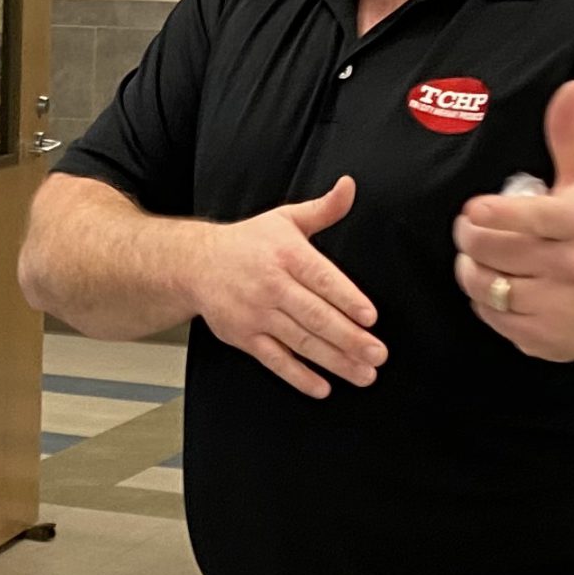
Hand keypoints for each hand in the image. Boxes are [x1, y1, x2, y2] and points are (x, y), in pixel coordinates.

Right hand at [192, 177, 384, 398]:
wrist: (195, 265)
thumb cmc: (248, 243)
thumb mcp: (285, 219)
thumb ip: (323, 209)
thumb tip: (350, 186)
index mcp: (286, 255)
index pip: (322, 279)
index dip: (347, 299)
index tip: (370, 317)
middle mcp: (271, 286)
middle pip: (315, 316)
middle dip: (349, 338)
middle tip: (378, 354)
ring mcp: (256, 314)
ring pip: (300, 341)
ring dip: (334, 361)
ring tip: (364, 375)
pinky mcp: (244, 336)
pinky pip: (274, 360)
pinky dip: (298, 376)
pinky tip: (322, 388)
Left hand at [453, 82, 573, 362]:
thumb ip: (571, 137)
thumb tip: (572, 86)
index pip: (516, 217)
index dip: (484, 212)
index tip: (475, 208)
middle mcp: (572, 268)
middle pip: (492, 251)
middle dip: (469, 237)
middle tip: (469, 229)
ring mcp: (558, 308)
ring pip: (486, 285)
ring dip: (471, 269)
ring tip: (478, 256)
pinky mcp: (545, 340)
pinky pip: (493, 316)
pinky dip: (485, 300)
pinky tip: (497, 285)